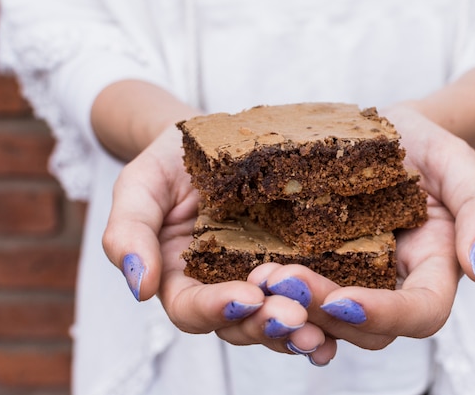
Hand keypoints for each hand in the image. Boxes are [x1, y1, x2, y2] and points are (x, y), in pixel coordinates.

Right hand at [101, 124, 336, 362]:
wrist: (210, 141)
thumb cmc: (168, 163)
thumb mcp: (138, 188)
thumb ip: (127, 233)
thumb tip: (138, 287)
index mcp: (181, 279)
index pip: (192, 309)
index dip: (216, 309)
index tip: (245, 297)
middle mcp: (223, 286)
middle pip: (240, 323)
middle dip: (266, 324)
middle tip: (294, 319)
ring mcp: (261, 276)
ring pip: (276, 317)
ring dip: (299, 329)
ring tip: (322, 332)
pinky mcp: (294, 261)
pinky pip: (308, 294)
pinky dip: (325, 312)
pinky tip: (347, 317)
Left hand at [250, 109, 474, 348]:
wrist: (391, 133)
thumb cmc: (430, 146)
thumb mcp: (462, 164)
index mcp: (433, 269)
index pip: (420, 313)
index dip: (383, 315)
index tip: (340, 299)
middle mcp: (392, 284)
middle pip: (364, 325)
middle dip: (321, 312)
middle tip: (278, 281)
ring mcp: (354, 276)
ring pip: (326, 318)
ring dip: (291, 308)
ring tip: (258, 278)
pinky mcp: (322, 261)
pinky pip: (301, 291)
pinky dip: (278, 292)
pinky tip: (249, 273)